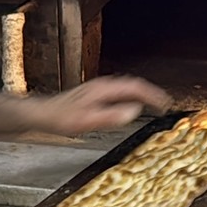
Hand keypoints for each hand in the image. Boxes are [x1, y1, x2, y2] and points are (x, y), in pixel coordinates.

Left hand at [34, 75, 171, 134]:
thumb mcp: (87, 121)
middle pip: (133, 84)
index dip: (153, 94)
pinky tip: (129, 105)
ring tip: (152, 103)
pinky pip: (119, 91)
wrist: (41, 114)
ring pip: (126, 86)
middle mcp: (102, 85)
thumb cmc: (61, 118)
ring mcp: (97, 88)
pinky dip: (131, 96)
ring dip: (141, 94)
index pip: (135, 87)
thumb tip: (134, 111)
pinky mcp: (93, 94)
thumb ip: (111, 116)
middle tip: (164, 103)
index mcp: (104, 89)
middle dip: (151, 93)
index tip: (166, 103)